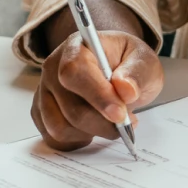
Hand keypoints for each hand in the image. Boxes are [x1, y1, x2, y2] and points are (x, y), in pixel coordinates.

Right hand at [31, 30, 163, 150]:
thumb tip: (126, 90)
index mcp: (77, 46)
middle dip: (102, 122)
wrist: (119, 71)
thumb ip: (137, 72)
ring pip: (61, 127)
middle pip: (70, 107)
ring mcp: (45, 92)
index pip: (75, 71)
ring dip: (92, 132)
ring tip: (112, 123)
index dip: (97, 96)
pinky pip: (55, 139)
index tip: (120, 114)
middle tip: (126, 122)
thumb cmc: (129, 63)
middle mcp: (53, 68)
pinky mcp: (42, 113)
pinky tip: (94, 129)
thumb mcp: (144, 61)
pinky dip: (78, 141)